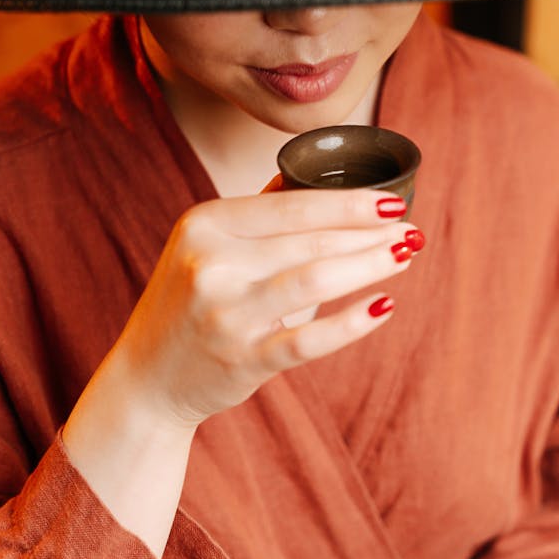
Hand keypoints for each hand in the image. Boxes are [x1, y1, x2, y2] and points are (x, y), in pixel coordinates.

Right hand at [116, 189, 418, 428]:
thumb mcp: (209, 244)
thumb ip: (260, 213)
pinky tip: (385, 305)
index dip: (350, 202)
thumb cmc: (193, 300)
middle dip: (369, 233)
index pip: (292, 205)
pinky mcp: (242, 360)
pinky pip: (310, 339)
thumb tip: (324, 181)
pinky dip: (353, 322)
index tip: (394, 200)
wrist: (148, 377)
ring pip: (315, 280)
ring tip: (404, 255)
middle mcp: (212, 263)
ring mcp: (225, 314)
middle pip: (310, 240)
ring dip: (369, 265)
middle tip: (410, 230)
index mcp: (207, 224)